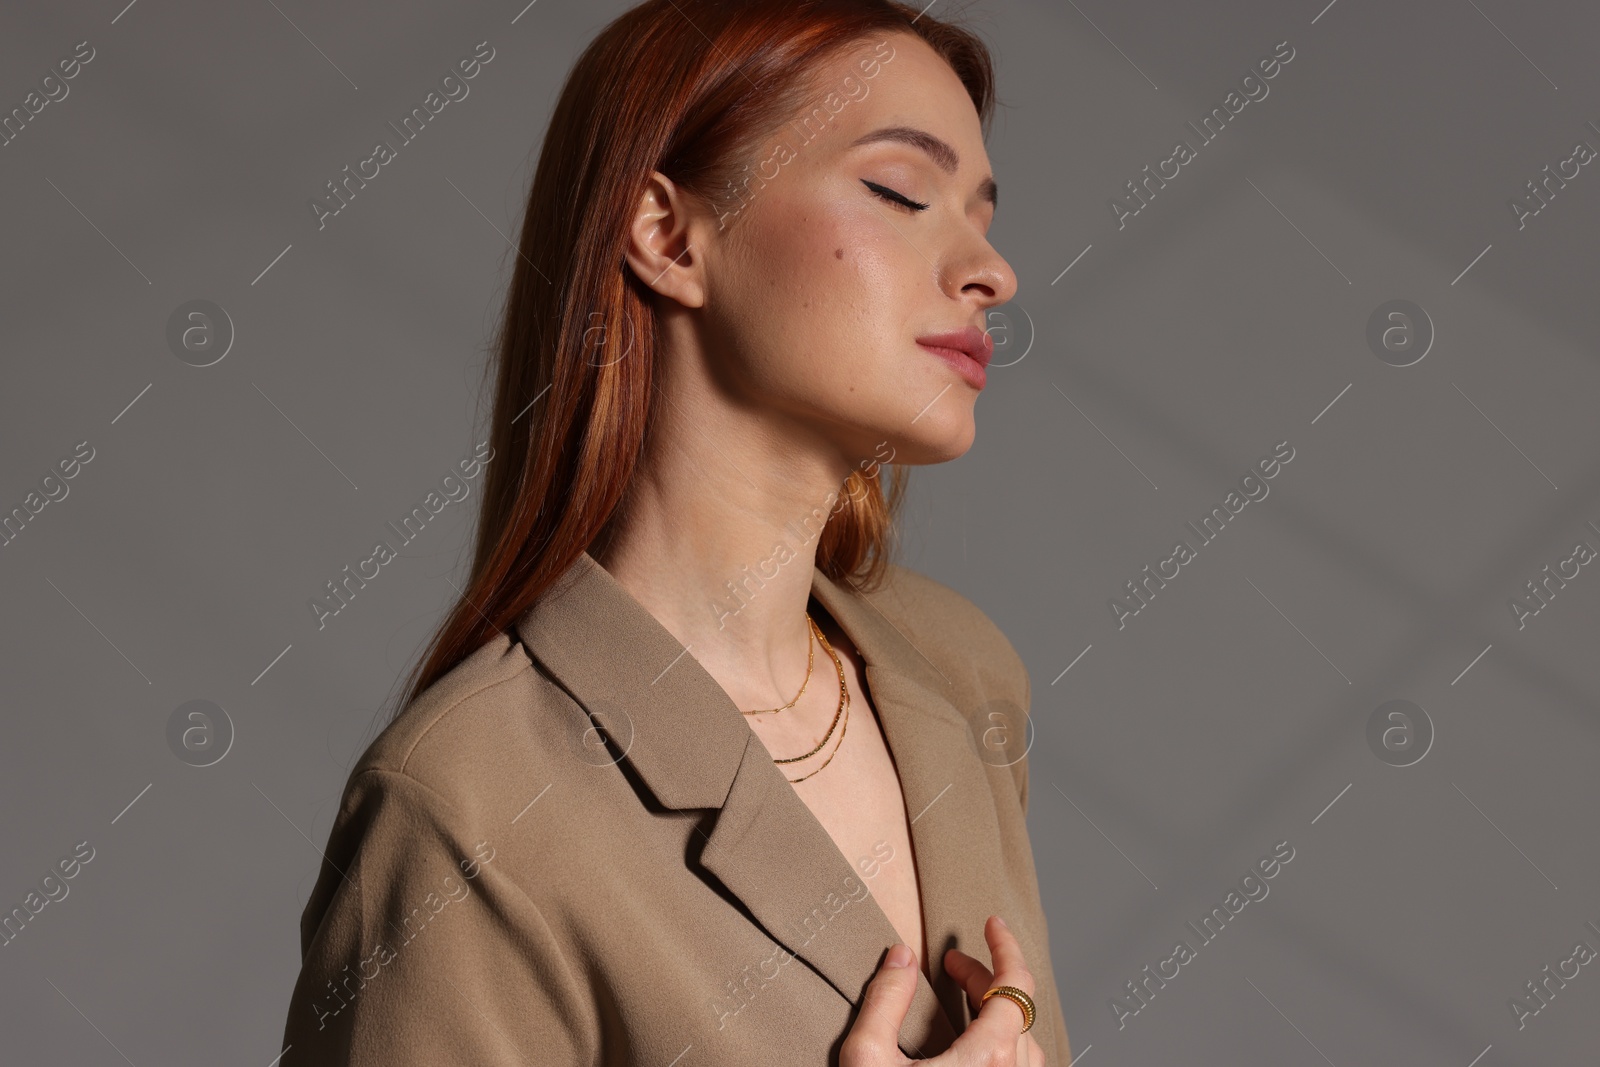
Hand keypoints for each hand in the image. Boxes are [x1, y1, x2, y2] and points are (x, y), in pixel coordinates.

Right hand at [841, 915, 1045, 1066]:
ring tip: (970, 1002)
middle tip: (952, 965)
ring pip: (1023, 1043)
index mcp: (987, 1059)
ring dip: (998, 1014)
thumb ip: (885, 1001)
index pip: (1015, 985)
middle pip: (1015, 1011)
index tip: (992, 924)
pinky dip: (1006, 1044)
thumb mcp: (868, 1059)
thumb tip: (900, 956)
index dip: (1005, 947)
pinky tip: (979, 1043)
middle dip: (983, 977)